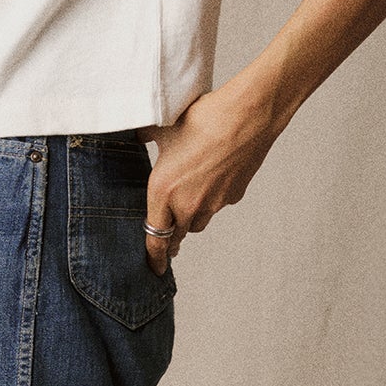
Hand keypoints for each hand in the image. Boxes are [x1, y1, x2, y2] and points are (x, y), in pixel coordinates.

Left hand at [142, 79, 280, 273]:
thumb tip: (137, 133)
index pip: (155, 238)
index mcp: (163, 192)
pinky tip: (214, 175)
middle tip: (168, 240)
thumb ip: (145, 138)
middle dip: (172, 237)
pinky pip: (218, 204)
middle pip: (178, 234)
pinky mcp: (234, 195)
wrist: (247, 116)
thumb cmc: (203, 119)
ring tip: (189, 200)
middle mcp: (188, 205)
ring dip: (192, 218)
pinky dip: (212, 198)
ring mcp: (214, 203)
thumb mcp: (162, 128)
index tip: (154, 269)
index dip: (154, 257)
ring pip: (199, 222)